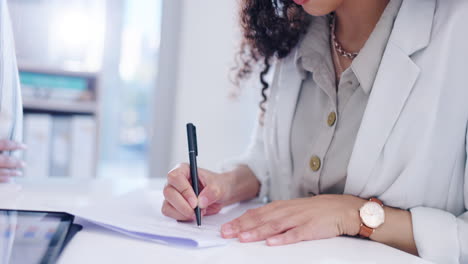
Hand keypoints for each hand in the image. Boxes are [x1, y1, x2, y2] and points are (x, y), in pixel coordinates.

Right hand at [0, 140, 26, 182]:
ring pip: (1, 171)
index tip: (25, 147)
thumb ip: (1, 147)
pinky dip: (4, 179)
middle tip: (24, 164)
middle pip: (4, 160)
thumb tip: (10, 147)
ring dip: (12, 172)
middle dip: (15, 162)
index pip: (4, 144)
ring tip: (19, 173)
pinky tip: (10, 180)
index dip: (15, 145)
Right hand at [161, 163, 231, 220]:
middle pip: (169, 192)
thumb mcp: (219, 186)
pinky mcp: (172, 206)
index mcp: (184, 169)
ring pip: (167, 205)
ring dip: (182, 213)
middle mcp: (174, 181)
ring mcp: (172, 194)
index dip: (184, 190)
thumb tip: (201, 202)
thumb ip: (211, 192)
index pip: (176, 177)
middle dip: (183, 205)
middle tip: (196, 212)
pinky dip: (181, 217)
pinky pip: (170, 214)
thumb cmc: (217, 185)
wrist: (219, 194)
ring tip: (198, 213)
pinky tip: (193, 215)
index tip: (195, 202)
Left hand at [221, 194, 365, 245]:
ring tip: (242, 237)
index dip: (240, 220)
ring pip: (274, 226)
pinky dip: (283, 238)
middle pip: (261, 219)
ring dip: (257, 232)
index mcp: (281, 207)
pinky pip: (295, 234)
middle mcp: (287, 212)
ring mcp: (298, 219)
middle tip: (226, 233)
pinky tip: (272, 243)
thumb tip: (252, 222)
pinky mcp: (311, 228)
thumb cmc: (315, 211)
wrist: (341, 208)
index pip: (256, 214)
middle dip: (242, 226)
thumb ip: (273, 215)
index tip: (225, 228)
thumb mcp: (291, 209)